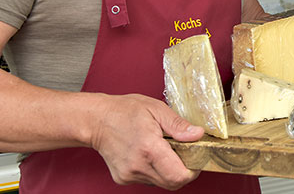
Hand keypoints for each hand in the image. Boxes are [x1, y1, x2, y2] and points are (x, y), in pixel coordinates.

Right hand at [90, 93, 204, 188]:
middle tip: (184, 152)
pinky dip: (155, 170)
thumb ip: (178, 125)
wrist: (96, 120)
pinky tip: (150, 154)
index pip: (179, 175)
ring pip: (161, 183)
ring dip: (169, 170)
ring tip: (163, 149)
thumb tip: (197, 134)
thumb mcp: (156, 109)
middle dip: (184, 171)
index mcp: (149, 148)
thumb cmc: (125, 110)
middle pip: (173, 183)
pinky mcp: (123, 178)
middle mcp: (138, 166)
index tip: (196, 156)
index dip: (193, 170)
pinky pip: (149, 180)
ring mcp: (129, 174)